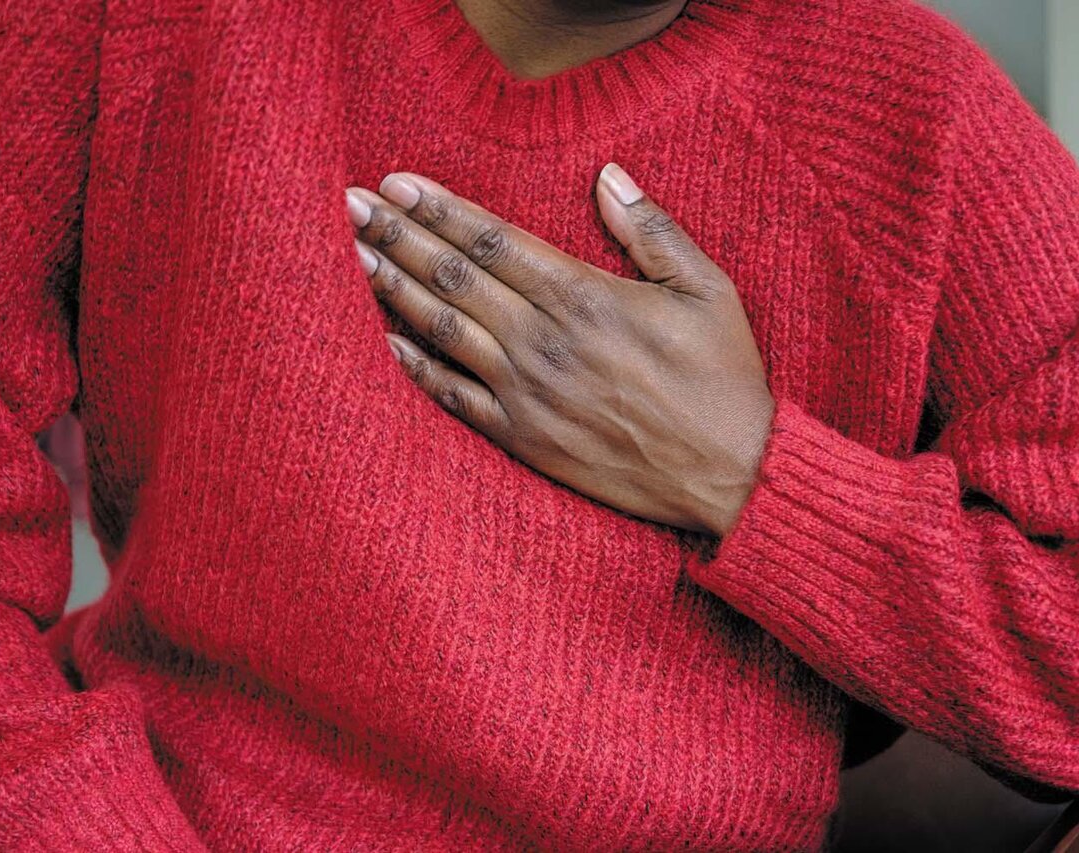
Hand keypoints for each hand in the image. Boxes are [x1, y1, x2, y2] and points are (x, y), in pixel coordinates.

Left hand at [345, 164, 773, 537]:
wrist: (728, 474)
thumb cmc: (723, 378)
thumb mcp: (708, 289)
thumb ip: (652, 230)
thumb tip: (608, 175)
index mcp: (584, 296)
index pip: (492, 238)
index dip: (439, 208)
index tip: (397, 182)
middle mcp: (543, 340)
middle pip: (453, 275)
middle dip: (397, 235)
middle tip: (350, 204)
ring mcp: (526, 392)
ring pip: (443, 328)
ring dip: (392, 288)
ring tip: (352, 255)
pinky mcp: (522, 438)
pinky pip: (452, 397)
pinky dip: (414, 366)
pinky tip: (384, 339)